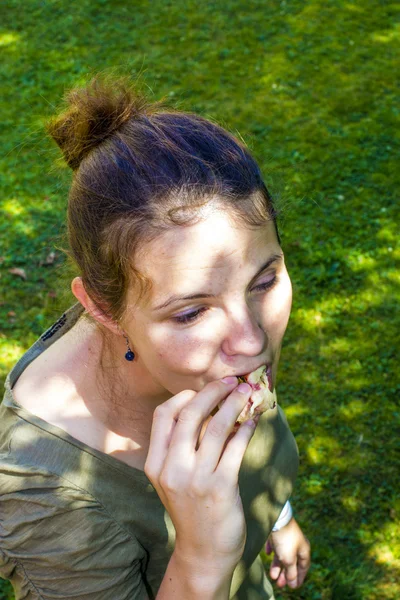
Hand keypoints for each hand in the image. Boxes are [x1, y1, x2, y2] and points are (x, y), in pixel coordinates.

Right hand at [144, 378, 258, 574]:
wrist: (203, 553)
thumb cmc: (191, 509)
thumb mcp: (174, 479)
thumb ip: (182, 447)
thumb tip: (209, 407)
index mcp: (155, 464)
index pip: (163, 415)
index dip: (184, 396)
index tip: (202, 389)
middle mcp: (172, 469)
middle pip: (190, 414)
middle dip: (213, 391)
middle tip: (232, 382)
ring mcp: (196, 479)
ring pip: (216, 427)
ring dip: (235, 404)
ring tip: (248, 393)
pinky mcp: (221, 487)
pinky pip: (236, 447)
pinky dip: (246, 429)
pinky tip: (253, 421)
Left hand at [266, 518, 310, 588]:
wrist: (276, 518)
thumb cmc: (285, 539)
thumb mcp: (289, 559)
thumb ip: (291, 572)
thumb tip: (293, 583)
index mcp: (304, 550)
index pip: (304, 567)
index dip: (299, 578)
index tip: (293, 587)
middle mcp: (297, 544)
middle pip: (293, 562)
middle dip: (286, 574)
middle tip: (280, 585)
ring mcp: (287, 538)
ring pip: (283, 555)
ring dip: (278, 566)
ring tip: (272, 576)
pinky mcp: (278, 533)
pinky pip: (276, 544)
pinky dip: (272, 551)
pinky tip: (268, 554)